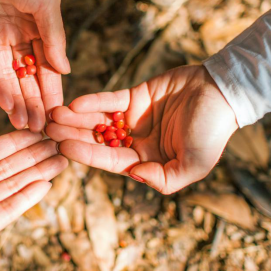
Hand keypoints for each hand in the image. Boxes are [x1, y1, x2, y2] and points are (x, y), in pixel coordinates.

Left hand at [0, 0, 69, 131]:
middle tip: (42, 129)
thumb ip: (54, 38)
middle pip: (30, 77)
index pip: (50, 66)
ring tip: (26, 126)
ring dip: (18, 102)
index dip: (54, 91)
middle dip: (36, 103)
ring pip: (11, 78)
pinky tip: (9, 107)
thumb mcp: (46, 2)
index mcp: (42, 26)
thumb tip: (66, 70)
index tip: (60, 115)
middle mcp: (21, 35)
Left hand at [46, 65, 237, 193]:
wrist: (223, 91)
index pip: (110, 161)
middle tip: (48, 129)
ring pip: (98, 120)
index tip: (63, 146)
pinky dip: (93, 101)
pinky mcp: (134, 97)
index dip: (86, 154)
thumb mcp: (193, 164)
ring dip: (76, 118)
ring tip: (53, 114)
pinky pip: (109, 100)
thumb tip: (134, 176)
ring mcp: (133, 119)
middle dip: (73, 135)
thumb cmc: (212, 131)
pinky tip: (75, 102)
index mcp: (147, 161)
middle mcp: (136, 142)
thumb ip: (164, 179)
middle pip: (97, 141)